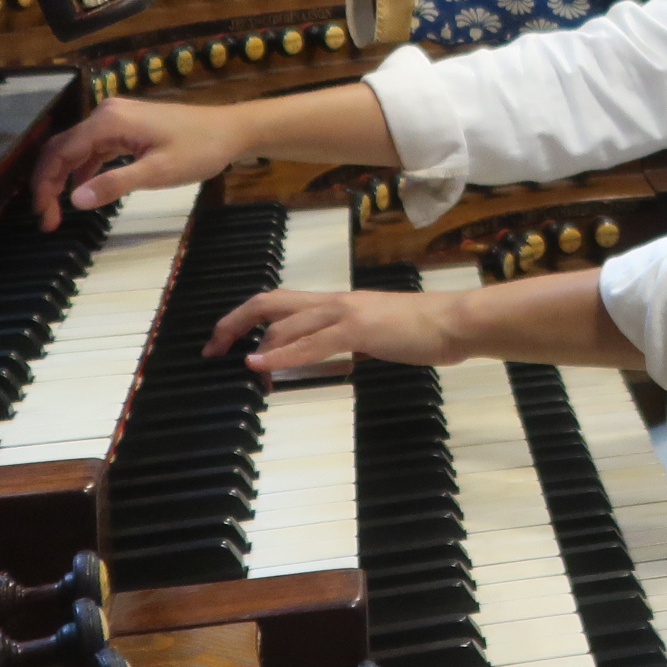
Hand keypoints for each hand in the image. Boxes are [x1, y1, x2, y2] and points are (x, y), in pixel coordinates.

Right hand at [30, 96, 251, 228]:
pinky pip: (96, 147)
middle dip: (49, 182)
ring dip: (65, 177)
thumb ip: (115, 184)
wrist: (232, 130)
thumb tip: (76, 200)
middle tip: (47, 218)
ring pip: (77, 148)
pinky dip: (85, 169)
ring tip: (59, 210)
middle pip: (62, 148)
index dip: (45, 185)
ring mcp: (117, 117)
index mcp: (109, 121)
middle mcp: (107, 113)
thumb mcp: (158, 172)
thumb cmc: (200, 150)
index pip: (60, 152)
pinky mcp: (128, 126)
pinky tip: (86, 190)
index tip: (43, 216)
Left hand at [203, 287, 464, 373]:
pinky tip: (260, 365)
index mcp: (338, 303)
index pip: (281, 303)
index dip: (246, 318)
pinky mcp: (359, 330)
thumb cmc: (422, 330)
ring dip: (254, 343)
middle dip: (234, 322)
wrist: (454, 322)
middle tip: (211, 348)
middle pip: (270, 302)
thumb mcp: (376, 335)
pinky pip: (312, 342)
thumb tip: (326, 355)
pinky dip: (280, 354)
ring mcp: (346, 313)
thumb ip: (348, 342)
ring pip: (286, 321)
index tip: (226, 342)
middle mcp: (335, 302)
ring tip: (234, 362)